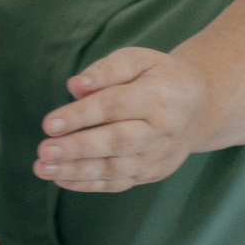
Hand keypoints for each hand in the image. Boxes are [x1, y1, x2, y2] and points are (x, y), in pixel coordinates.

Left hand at [35, 46, 211, 191]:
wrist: (201, 106)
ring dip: (78, 171)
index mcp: (158, 97)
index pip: (114, 107)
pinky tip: (61, 180)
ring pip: (117, 168)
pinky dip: (90, 184)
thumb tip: (74, 86)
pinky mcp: (153, 173)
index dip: (80, 116)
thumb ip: (106, 70)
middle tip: (43, 151)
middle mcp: (162, 131)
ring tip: (43, 169)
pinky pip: (120, 182)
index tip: (48, 124)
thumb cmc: (158, 76)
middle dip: (78, 149)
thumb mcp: (138, 60)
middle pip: (117, 142)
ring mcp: (159, 156)